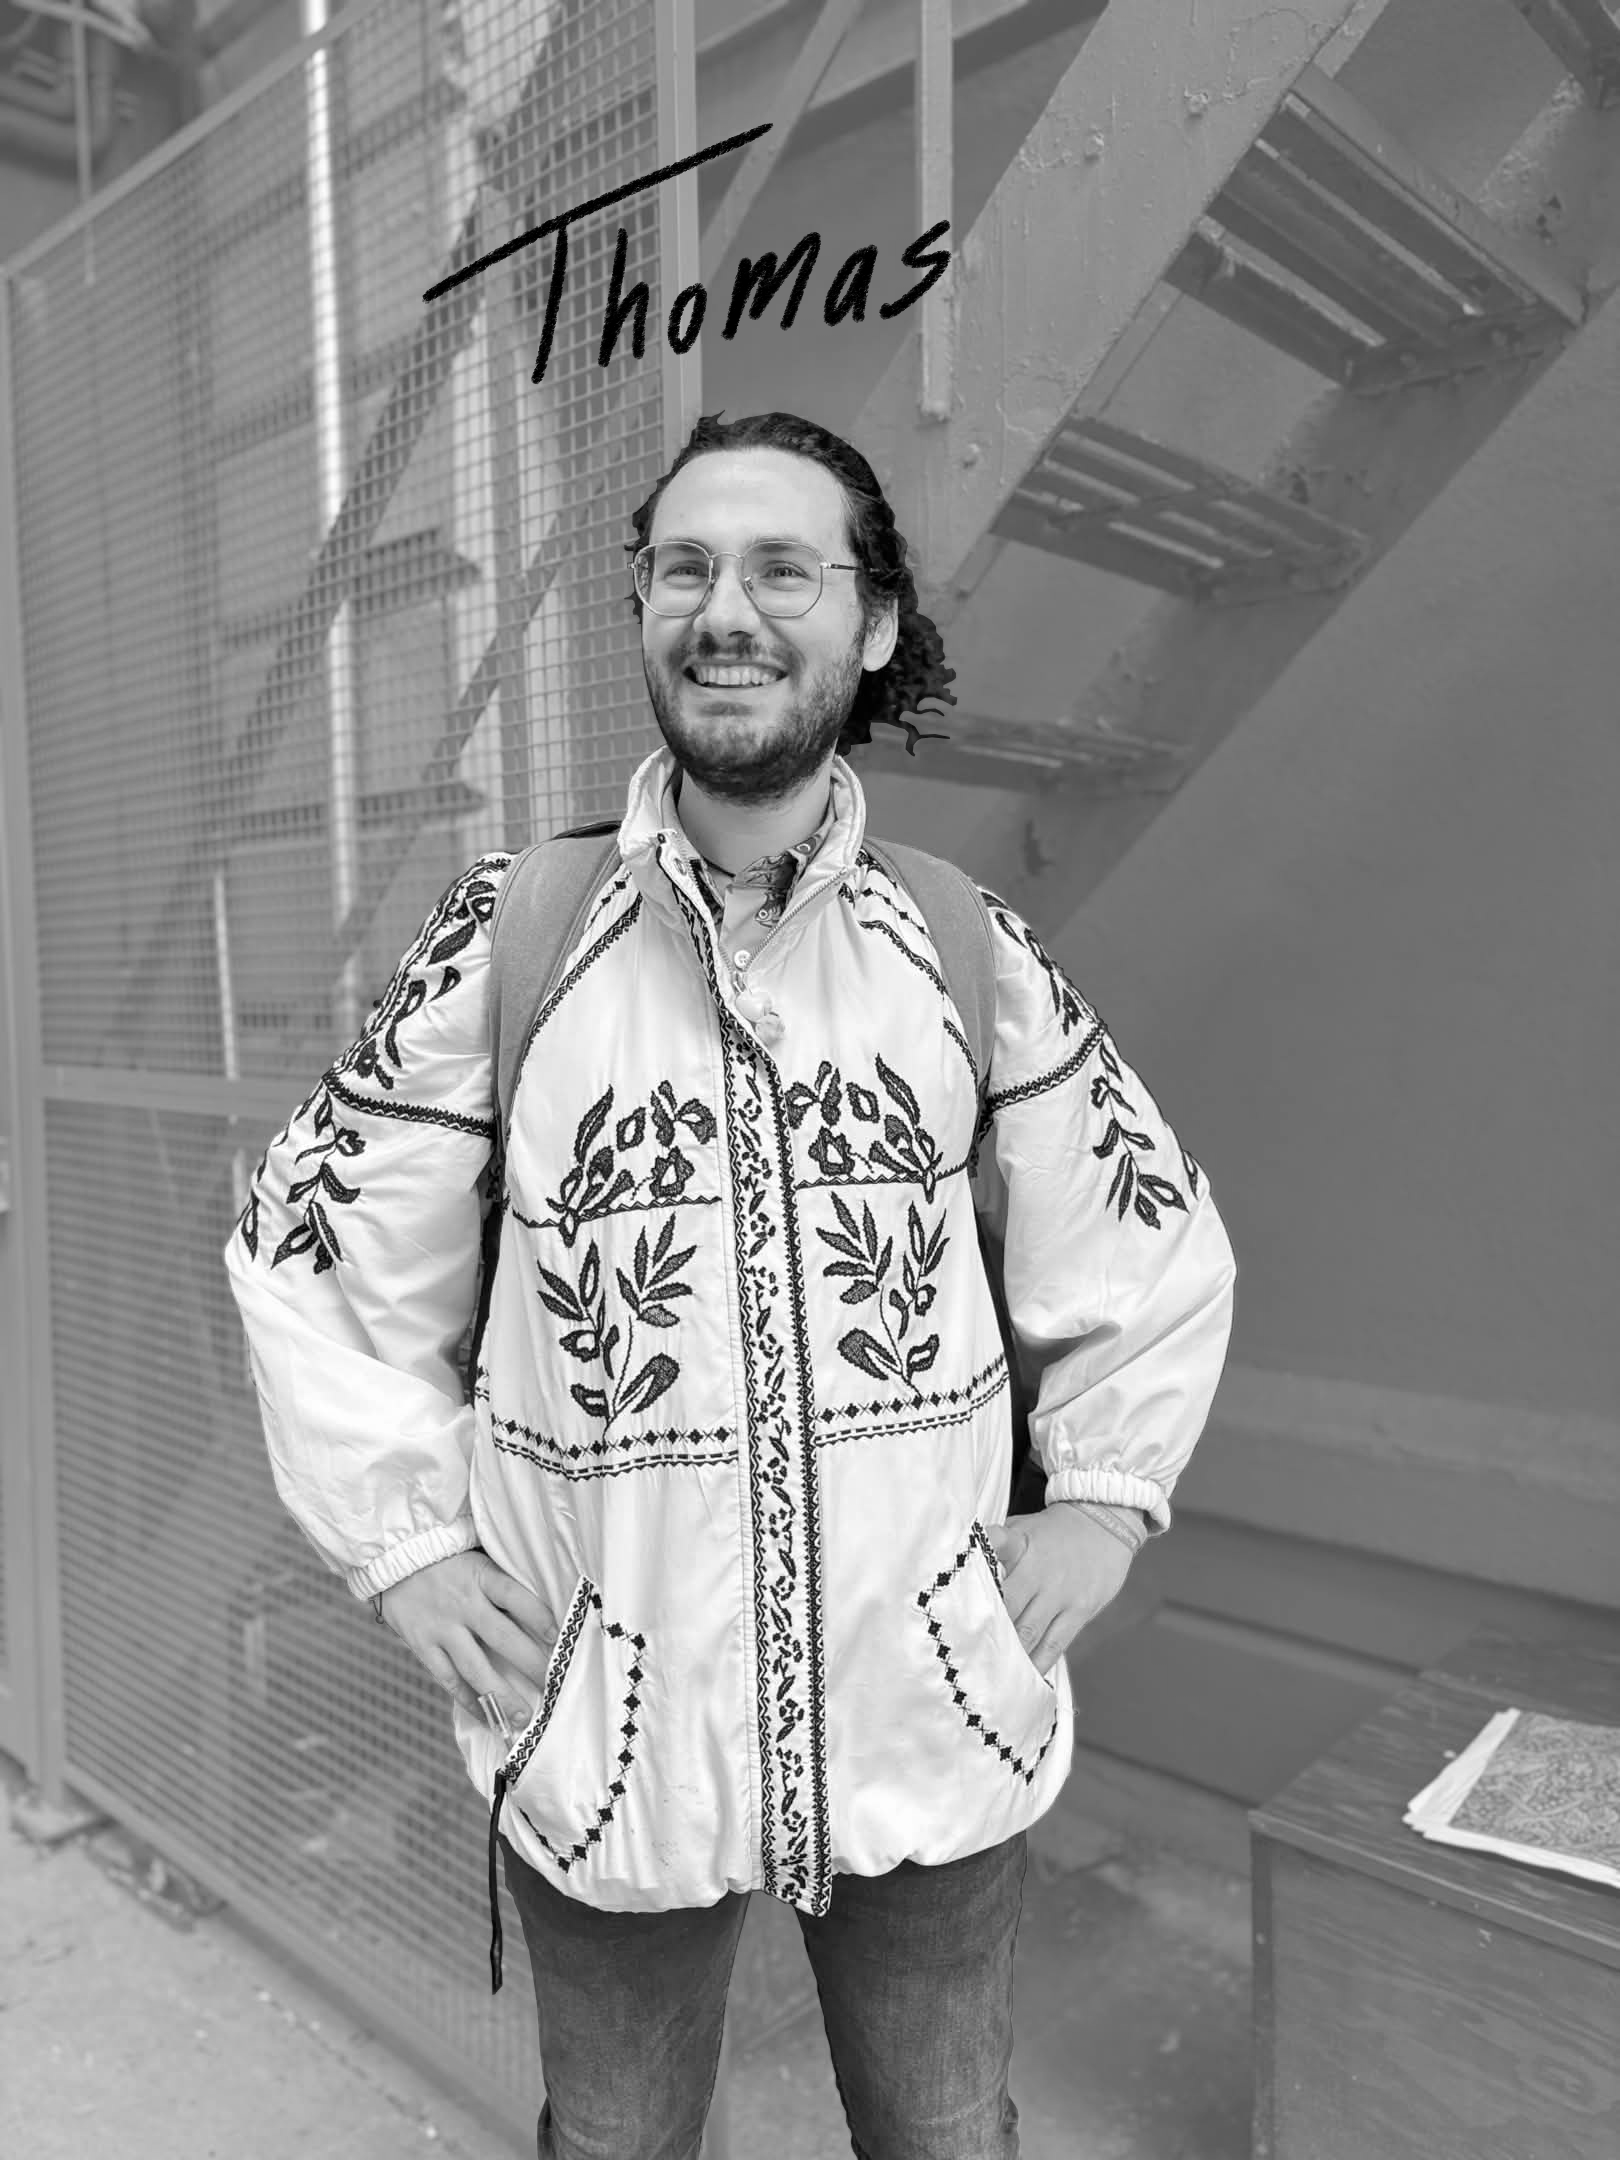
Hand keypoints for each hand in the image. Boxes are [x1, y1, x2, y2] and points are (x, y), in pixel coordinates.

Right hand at [377, 1549, 554, 1730]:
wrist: (393, 1559)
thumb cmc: (447, 1559)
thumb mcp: (477, 1557)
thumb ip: (501, 1582)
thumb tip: (541, 1611)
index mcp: (480, 1575)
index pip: (515, 1596)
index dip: (539, 1617)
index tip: (559, 1638)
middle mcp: (462, 1603)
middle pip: (503, 1638)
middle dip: (531, 1665)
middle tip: (554, 1686)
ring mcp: (441, 1628)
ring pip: (476, 1668)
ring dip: (502, 1696)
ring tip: (523, 1717)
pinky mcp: (422, 1646)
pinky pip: (448, 1679)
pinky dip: (469, 1700)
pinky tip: (487, 1716)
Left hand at [983, 1506, 1133, 1676]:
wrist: (1104, 1524)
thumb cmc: (1053, 1530)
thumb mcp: (1022, 1526)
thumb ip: (995, 1546)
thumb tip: (966, 1564)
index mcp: (1018, 1545)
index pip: (992, 1552)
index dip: (976, 1573)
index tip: (958, 1599)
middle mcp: (1038, 1570)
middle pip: (1006, 1607)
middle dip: (986, 1630)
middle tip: (966, 1653)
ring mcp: (1060, 1593)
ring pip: (1028, 1632)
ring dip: (1010, 1653)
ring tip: (991, 1673)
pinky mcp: (1080, 1610)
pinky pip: (1056, 1643)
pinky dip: (1039, 1662)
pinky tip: (1027, 1676)